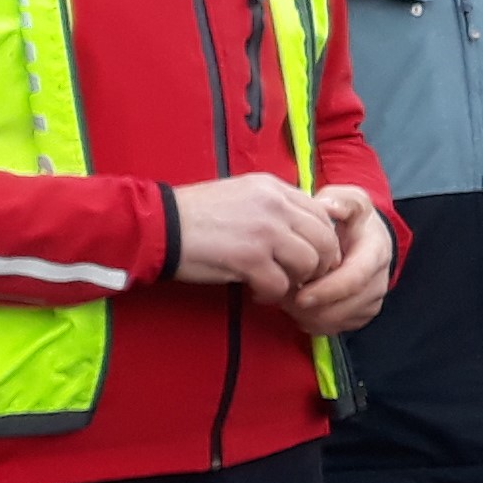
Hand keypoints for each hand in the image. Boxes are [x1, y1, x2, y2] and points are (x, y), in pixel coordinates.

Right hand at [169, 175, 339, 298]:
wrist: (156, 226)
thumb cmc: (195, 215)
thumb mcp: (241, 196)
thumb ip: (274, 208)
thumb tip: (301, 231)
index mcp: (274, 187)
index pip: (322, 214)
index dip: (323, 240)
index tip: (310, 256)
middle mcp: (276, 205)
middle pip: (325, 240)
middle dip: (319, 264)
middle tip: (300, 277)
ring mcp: (266, 231)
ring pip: (309, 263)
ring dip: (296, 280)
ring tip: (275, 284)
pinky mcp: (250, 258)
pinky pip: (281, 285)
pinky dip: (272, 294)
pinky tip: (256, 291)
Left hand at [280, 187, 393, 335]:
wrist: (368, 236)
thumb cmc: (352, 218)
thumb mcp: (349, 200)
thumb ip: (339, 199)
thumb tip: (328, 206)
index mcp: (375, 252)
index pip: (354, 279)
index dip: (326, 291)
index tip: (298, 296)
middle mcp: (378, 280)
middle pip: (346, 306)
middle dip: (311, 307)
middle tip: (281, 298)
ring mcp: (372, 299)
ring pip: (341, 320)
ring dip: (310, 316)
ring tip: (286, 301)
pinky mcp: (363, 312)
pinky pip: (338, 327)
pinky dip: (316, 323)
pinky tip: (299, 310)